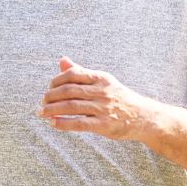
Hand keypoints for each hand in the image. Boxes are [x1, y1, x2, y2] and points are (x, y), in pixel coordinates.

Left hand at [38, 56, 154, 140]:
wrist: (143, 117)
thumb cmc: (119, 98)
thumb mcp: (103, 81)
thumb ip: (81, 72)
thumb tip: (62, 60)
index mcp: (101, 78)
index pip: (73, 74)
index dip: (56, 80)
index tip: (49, 88)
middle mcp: (102, 91)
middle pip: (69, 90)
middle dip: (51, 96)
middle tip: (42, 101)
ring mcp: (103, 108)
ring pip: (71, 106)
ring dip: (52, 109)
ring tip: (42, 113)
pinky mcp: (104, 125)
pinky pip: (79, 123)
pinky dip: (63, 123)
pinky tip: (53, 123)